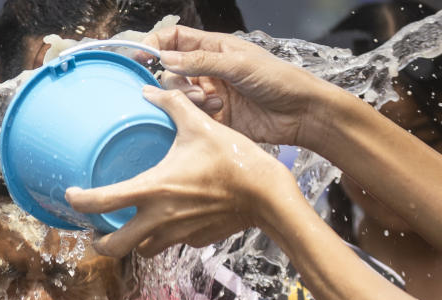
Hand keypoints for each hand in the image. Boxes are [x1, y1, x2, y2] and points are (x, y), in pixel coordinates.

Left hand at [65, 85, 294, 257]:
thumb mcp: (199, 125)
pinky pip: (174, 243)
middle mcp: (158, 219)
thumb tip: (150, 90)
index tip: (71, 196)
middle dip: (101, 243)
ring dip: (135, 242)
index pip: (101, 202)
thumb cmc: (231, 158)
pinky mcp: (195, 241)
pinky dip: (168, 236)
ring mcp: (177, 234)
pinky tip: (175, 221)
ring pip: (143, 250)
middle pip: (114, 248)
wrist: (266, 194)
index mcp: (151, 189)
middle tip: (98, 232)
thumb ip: (171, 105)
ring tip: (134, 227)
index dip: (78, 201)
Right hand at [144, 24, 336, 147]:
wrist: (300, 113)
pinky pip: (190, 116)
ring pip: (178, 96)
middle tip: (195, 92)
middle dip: (176, 83)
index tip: (140, 59)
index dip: (153, 45)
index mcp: (213, 48)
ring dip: (189, 101)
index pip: (173, 40)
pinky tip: (219, 114)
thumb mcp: (238, 64)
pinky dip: (197, 116)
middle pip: (170, 72)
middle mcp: (207, 70)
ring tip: (213, 104)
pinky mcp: (213, 118)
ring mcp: (209, 94)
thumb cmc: (278, 80)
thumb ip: (199, 61)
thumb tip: (164, 58)